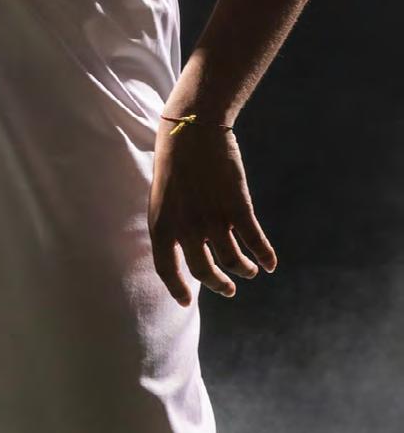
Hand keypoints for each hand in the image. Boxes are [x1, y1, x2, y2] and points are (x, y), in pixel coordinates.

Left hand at [148, 118, 276, 305]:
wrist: (192, 131)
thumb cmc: (175, 165)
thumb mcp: (162, 200)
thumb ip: (172, 227)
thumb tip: (186, 251)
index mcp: (161, 228)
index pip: (167, 270)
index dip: (177, 289)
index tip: (187, 302)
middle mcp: (186, 230)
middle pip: (205, 270)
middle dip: (219, 285)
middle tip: (229, 290)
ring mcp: (212, 219)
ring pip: (231, 259)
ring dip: (243, 269)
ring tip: (250, 272)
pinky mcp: (237, 206)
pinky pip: (253, 240)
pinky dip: (264, 254)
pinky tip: (270, 263)